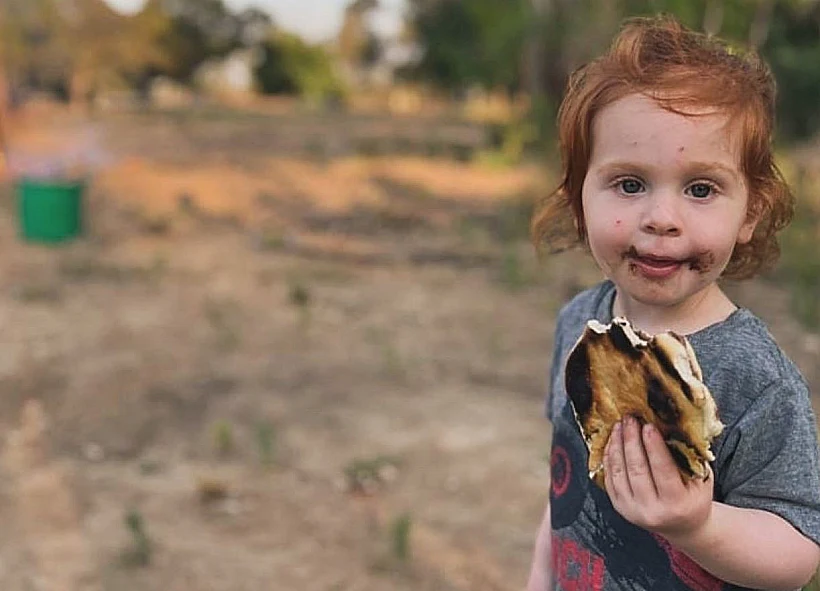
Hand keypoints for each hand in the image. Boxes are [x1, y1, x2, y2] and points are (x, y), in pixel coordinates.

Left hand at [604, 415, 712, 540]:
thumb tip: (671, 426)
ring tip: (619, 425)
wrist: (682, 527)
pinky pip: (609, 478)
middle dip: (631, 440)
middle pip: (637, 470)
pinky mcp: (619, 507)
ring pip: (619, 472)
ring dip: (617, 445)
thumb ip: (688, 457)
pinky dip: (609, 457)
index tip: (648, 426)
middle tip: (630, 419)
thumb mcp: (701, 480)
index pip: (663, 471)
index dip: (654, 447)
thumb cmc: (694, 498)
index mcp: (677, 505)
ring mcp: (632, 510)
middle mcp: (652, 511)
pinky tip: (612, 441)